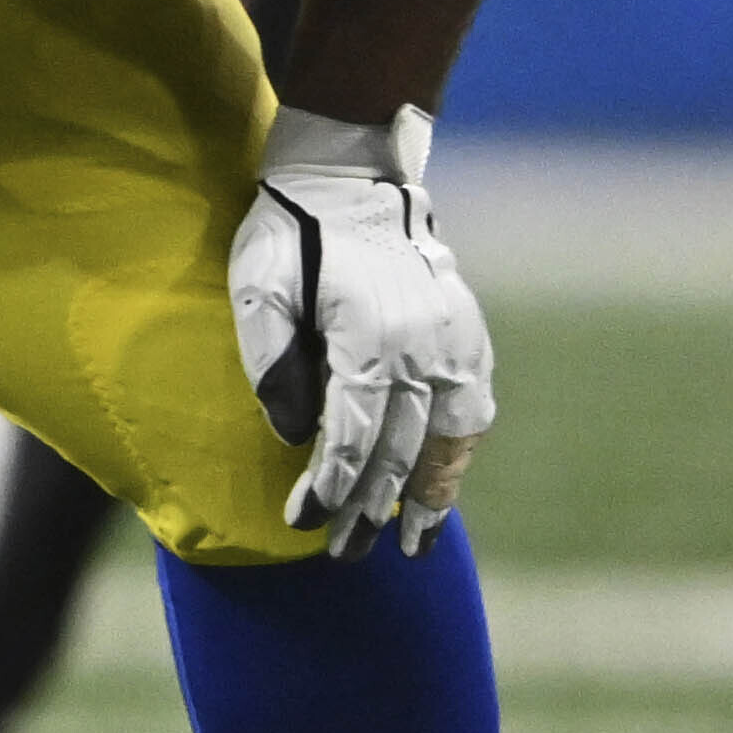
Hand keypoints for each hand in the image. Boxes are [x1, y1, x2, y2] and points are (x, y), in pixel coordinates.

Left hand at [230, 104, 491, 554]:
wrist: (351, 179)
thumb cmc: (289, 234)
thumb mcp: (259, 289)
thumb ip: (271, 362)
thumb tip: (291, 434)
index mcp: (370, 341)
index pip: (352, 437)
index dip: (330, 486)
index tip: (305, 522)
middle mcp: (424, 349)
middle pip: (399, 448)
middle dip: (372, 506)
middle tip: (346, 552)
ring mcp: (456, 342)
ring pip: (452, 438)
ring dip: (432, 492)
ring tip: (416, 541)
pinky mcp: (468, 333)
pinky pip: (473, 408)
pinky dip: (459, 450)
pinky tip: (443, 478)